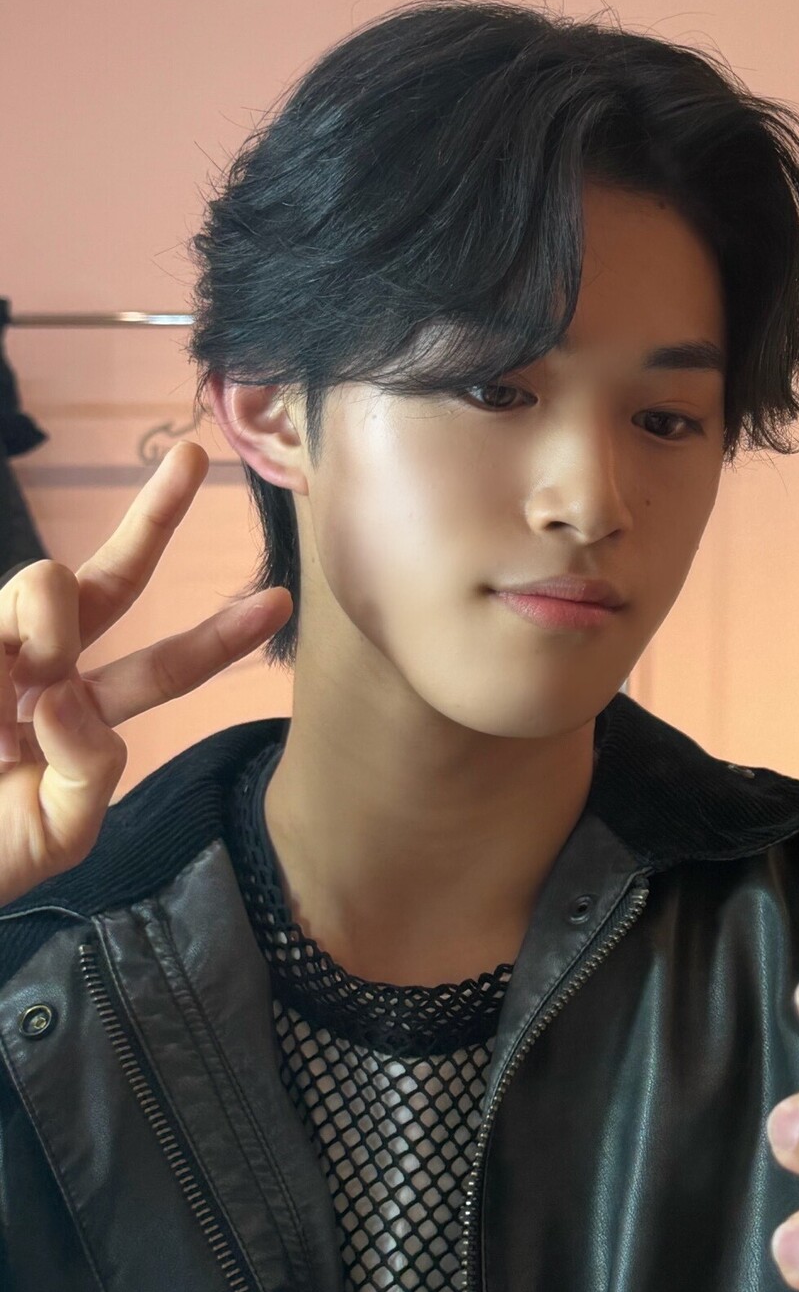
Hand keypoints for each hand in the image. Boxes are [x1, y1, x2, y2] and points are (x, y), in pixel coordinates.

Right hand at [0, 441, 291, 903]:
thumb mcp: (56, 833)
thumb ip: (90, 773)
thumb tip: (68, 699)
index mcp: (79, 712)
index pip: (163, 667)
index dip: (220, 637)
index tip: (280, 599)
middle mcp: (41, 667)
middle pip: (111, 578)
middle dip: (158, 516)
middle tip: (198, 458)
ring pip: (47, 581)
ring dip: (49, 637)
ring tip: (8, 714)